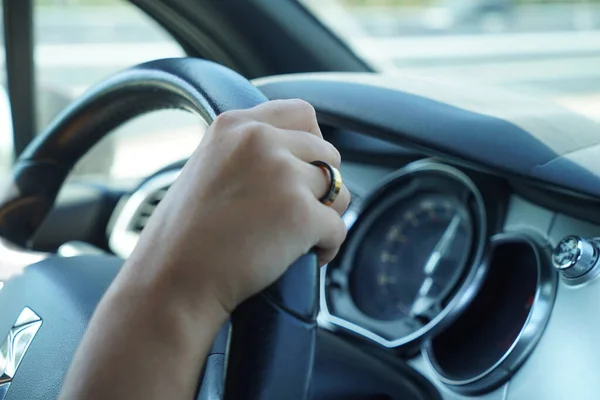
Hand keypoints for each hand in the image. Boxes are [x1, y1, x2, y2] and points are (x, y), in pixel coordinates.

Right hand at [125, 99, 350, 315]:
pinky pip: (339, 229)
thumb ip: (248, 152)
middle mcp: (261, 140)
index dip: (311, 143)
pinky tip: (304, 258)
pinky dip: (327, 247)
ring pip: (339, 191)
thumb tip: (295, 156)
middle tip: (297, 213)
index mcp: (236, 125)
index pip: (302, 113)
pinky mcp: (301, 214)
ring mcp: (283, 175)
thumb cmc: (185, 236)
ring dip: (327, 215)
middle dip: (320, 186)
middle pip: (328, 153)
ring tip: (298, 237)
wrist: (172, 281)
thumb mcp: (208, 167)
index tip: (302, 168)